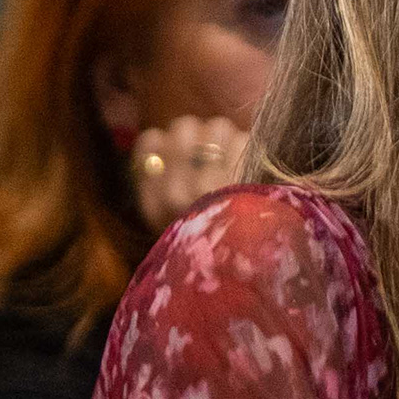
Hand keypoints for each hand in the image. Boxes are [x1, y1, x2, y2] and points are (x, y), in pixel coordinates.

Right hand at [128, 116, 249, 231]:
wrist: (244, 272)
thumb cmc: (205, 239)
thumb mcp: (169, 219)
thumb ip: (158, 178)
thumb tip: (159, 136)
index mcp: (153, 202)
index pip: (150, 141)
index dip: (168, 141)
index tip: (182, 155)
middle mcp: (176, 194)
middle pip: (184, 127)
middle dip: (200, 136)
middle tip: (212, 156)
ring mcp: (213, 186)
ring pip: (216, 126)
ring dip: (226, 138)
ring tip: (232, 163)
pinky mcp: (247, 180)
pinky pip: (243, 138)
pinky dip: (248, 146)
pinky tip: (249, 167)